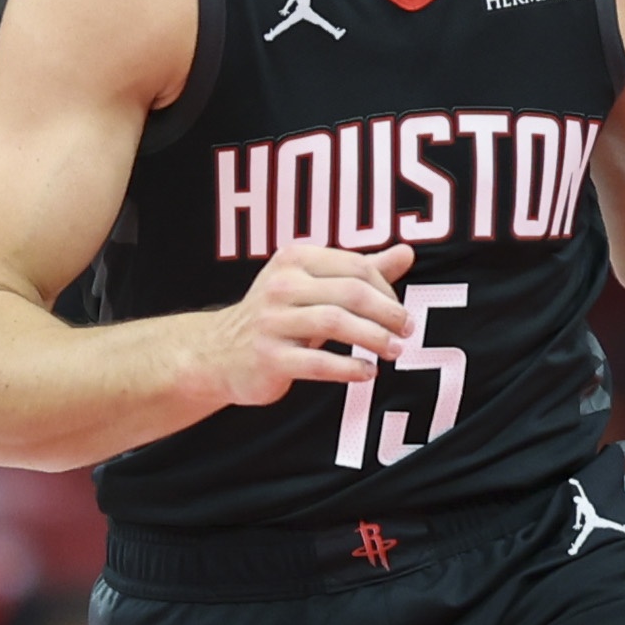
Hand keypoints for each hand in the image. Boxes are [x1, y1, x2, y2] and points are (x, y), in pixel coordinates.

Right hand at [199, 243, 413, 404]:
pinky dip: (350, 368)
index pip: (356, 266)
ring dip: (374, 338)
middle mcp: (282, 286)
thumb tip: (407, 252)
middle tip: (407, 330)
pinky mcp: (269, 358)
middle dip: (388, 312)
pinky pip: (319, 362)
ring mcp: (272, 322)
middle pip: (350, 292)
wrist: (216, 352)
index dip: (386, 289)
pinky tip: (368, 372)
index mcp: (295, 259)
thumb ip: (359, 270)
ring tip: (395, 351)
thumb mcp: (313, 285)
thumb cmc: (276, 316)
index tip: (399, 310)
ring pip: (336, 323)